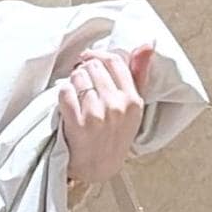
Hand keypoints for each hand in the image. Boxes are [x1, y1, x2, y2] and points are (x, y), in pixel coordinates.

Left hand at [60, 42, 153, 186]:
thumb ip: (139, 74)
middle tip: (82, 82)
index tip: (89, 62)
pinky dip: (63, 95)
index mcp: (134, 100)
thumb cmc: (114, 135)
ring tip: (76, 95)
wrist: (98, 168)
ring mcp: (97, 115)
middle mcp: (117, 106)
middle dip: (84, 70)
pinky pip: (65, 92)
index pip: (115, 61)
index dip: (98, 57)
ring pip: (78, 77)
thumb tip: (148, 43)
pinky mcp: (77, 123)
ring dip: (73, 82)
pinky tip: (67, 104)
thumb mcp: (132, 107)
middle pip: (94, 66)